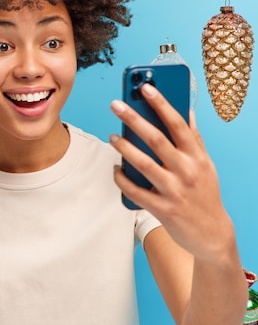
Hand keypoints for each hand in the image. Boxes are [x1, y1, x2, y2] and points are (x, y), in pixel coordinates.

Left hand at [110, 83, 234, 262]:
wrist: (213, 236)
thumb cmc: (206, 194)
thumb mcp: (206, 165)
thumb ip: (194, 139)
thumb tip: (186, 111)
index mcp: (197, 157)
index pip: (177, 123)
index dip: (161, 104)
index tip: (146, 88)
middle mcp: (186, 171)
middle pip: (156, 139)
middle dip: (134, 119)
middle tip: (116, 105)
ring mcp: (174, 191)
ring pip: (143, 163)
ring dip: (124, 147)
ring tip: (112, 136)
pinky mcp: (162, 209)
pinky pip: (136, 191)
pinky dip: (123, 178)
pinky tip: (116, 168)